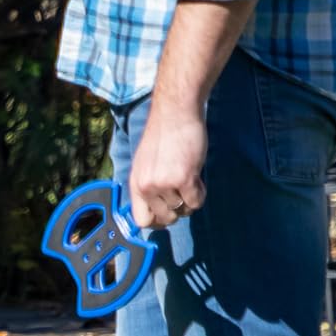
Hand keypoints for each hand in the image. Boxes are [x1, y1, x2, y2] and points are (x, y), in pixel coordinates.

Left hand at [128, 97, 207, 228]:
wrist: (175, 114)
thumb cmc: (164, 137)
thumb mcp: (146, 164)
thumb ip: (149, 185)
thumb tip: (159, 211)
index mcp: (135, 183)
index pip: (141, 220)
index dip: (157, 222)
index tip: (168, 214)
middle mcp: (146, 186)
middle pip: (166, 219)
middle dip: (178, 209)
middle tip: (183, 190)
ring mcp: (164, 184)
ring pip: (183, 210)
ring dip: (190, 197)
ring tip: (189, 176)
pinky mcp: (183, 179)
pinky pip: (196, 202)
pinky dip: (201, 193)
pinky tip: (197, 175)